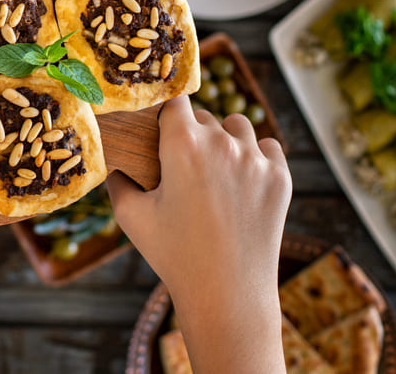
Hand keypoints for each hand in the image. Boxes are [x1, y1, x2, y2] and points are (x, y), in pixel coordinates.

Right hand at [107, 96, 290, 367]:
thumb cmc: (173, 255)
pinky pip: (268, 148)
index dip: (165, 112)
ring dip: (225, 139)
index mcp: (182, 144)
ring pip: (237, 126)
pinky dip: (256, 157)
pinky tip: (242, 180)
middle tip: (183, 166)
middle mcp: (222, 142)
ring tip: (215, 170)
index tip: (160, 125)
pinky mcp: (281, 178)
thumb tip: (114, 159)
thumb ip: (117, 179)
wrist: (227, 295)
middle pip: (204, 116)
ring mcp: (256, 159)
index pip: (174, 100)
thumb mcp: (130, 216)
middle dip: (192, 133)